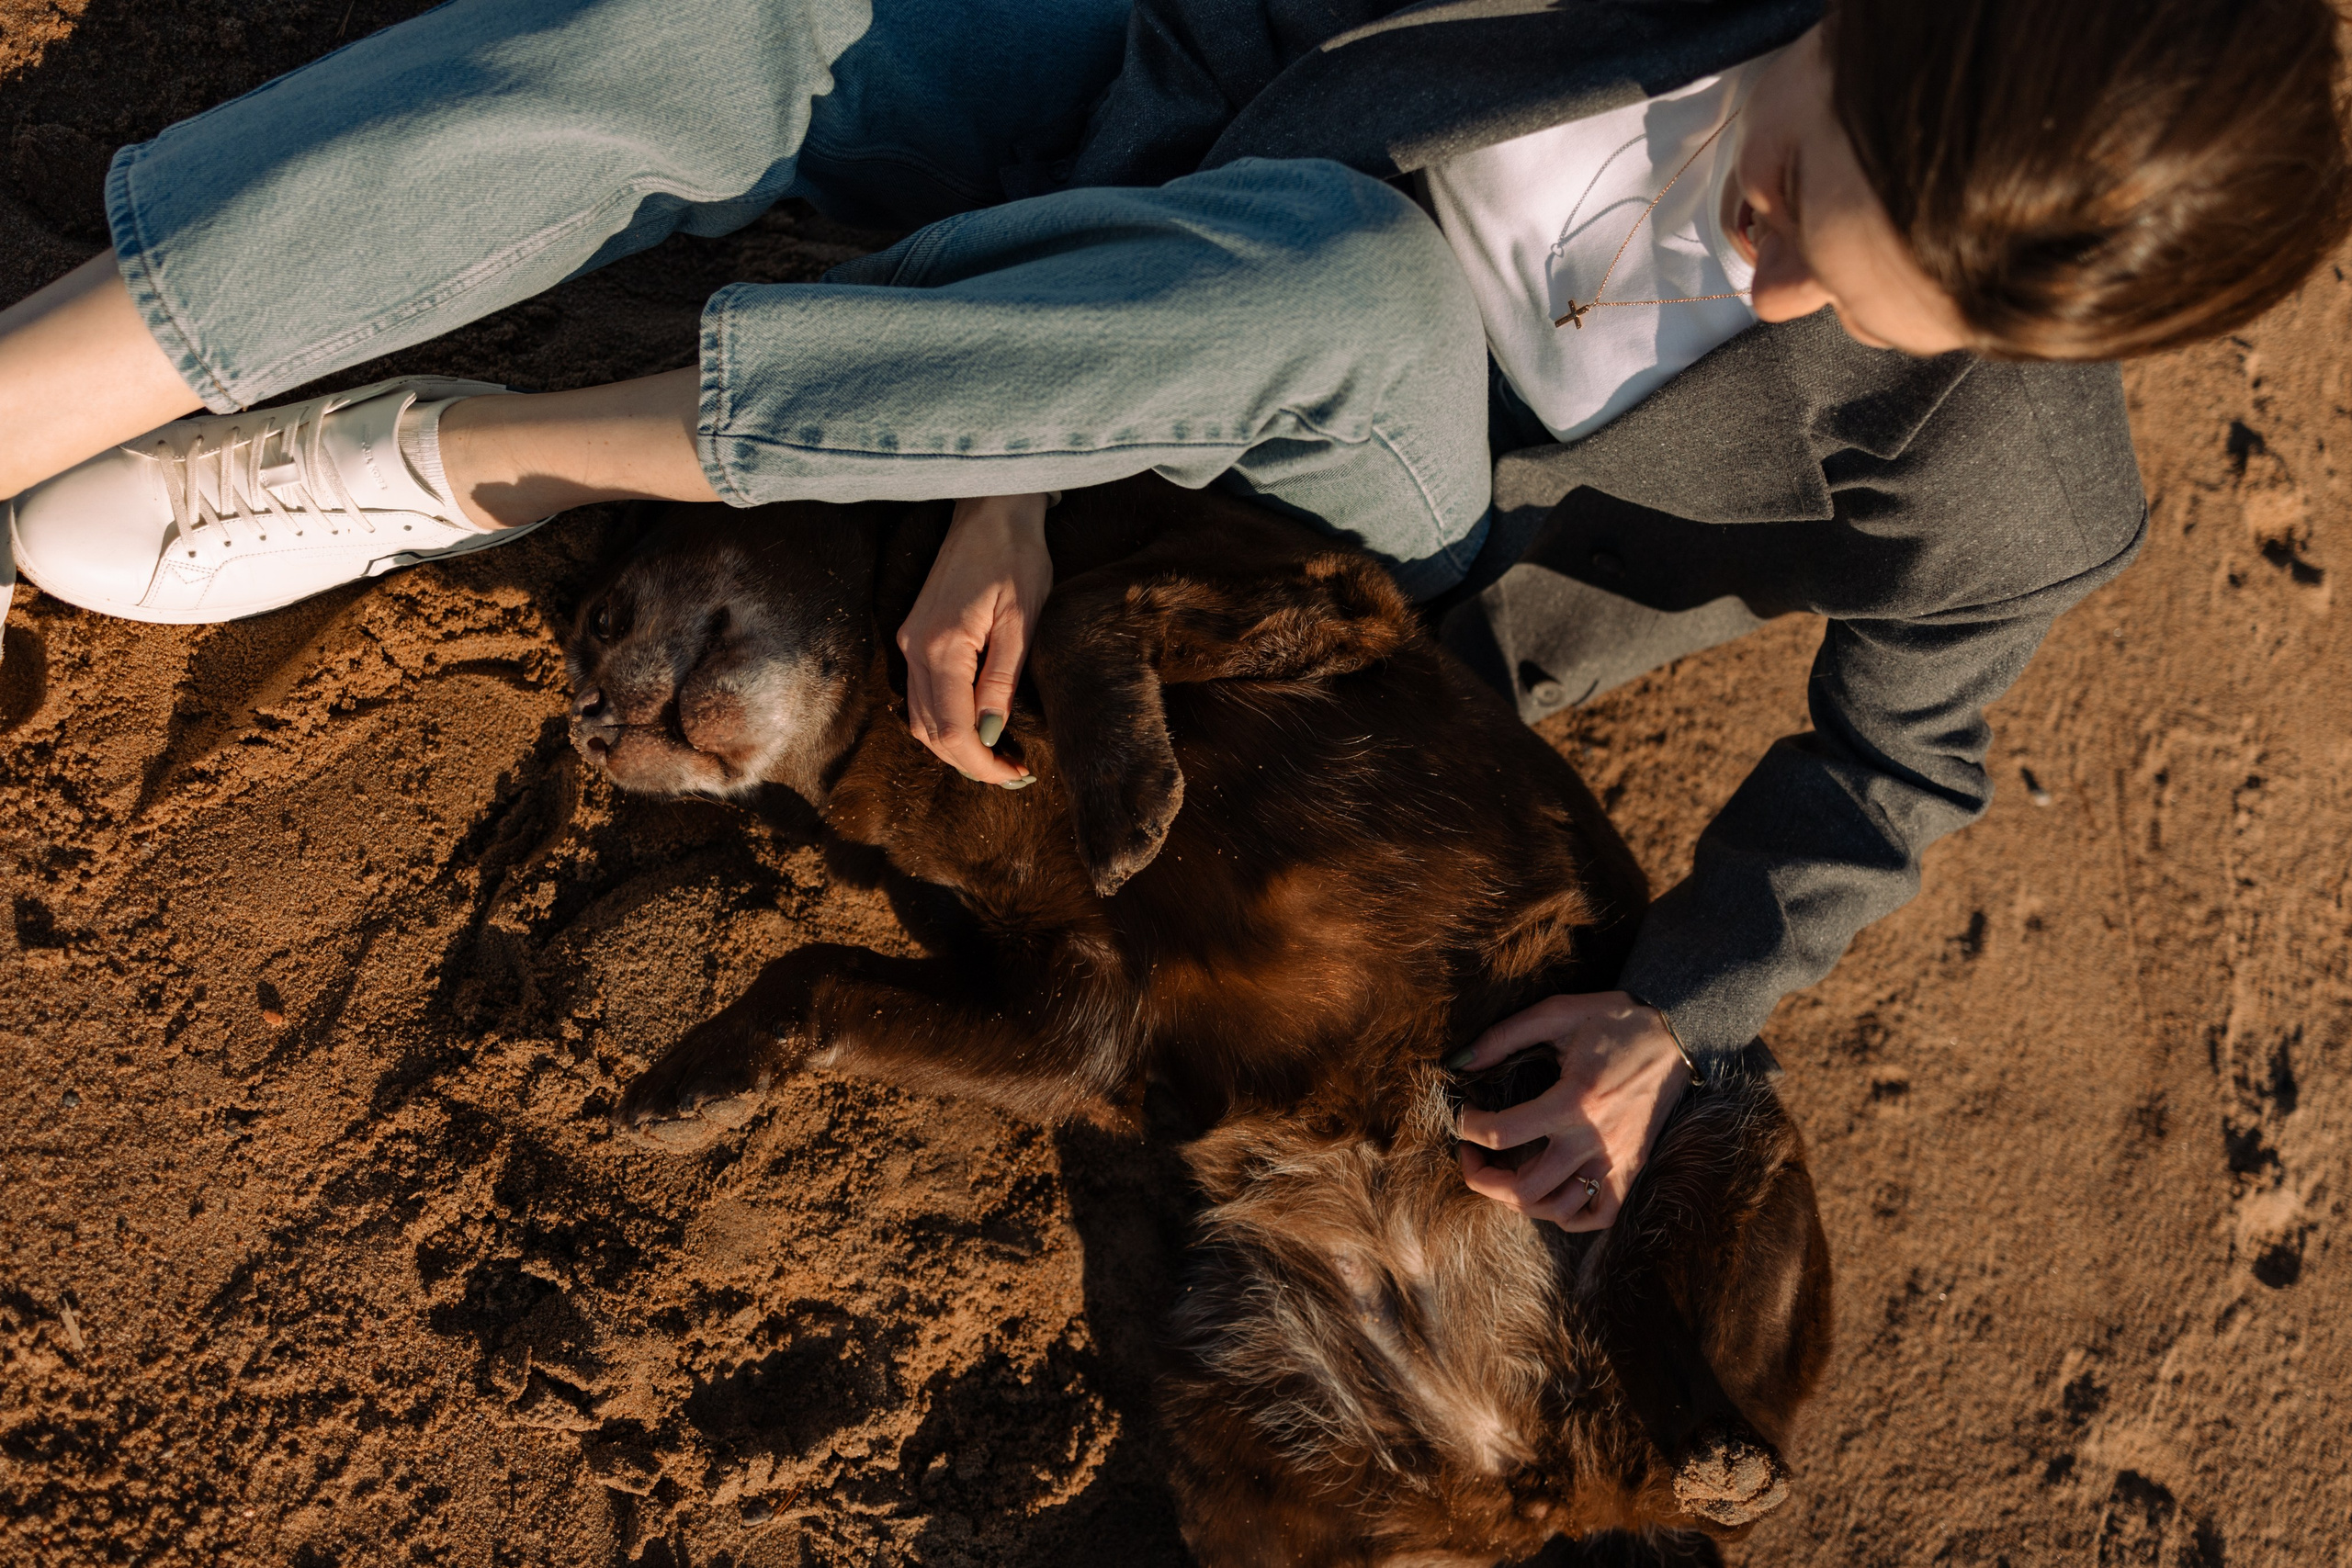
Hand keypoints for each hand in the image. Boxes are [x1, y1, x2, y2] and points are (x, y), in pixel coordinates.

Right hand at [896, 493, 1054, 785]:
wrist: (990, 509)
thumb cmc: (1016, 557)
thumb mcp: (1022, 620)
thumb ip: (1002, 680)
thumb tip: (989, 734)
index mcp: (943, 647)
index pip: (953, 730)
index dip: (982, 764)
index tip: (1016, 774)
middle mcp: (916, 649)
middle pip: (931, 732)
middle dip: (969, 764)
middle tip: (1013, 774)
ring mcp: (909, 642)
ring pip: (921, 719)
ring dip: (954, 748)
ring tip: (998, 758)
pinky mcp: (914, 635)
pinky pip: (921, 696)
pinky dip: (944, 723)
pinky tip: (975, 728)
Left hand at [1451, 990, 1690, 1231]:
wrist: (1680, 1035)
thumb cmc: (1617, 1019)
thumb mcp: (1558, 1012)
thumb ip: (1505, 1036)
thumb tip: (1460, 1061)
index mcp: (1573, 1100)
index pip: (1502, 1134)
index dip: (1466, 1128)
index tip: (1459, 1115)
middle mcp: (1594, 1140)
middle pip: (1524, 1189)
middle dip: (1482, 1178)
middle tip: (1470, 1154)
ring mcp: (1616, 1161)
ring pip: (1556, 1209)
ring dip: (1518, 1199)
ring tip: (1505, 1171)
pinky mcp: (1632, 1169)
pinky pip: (1597, 1216)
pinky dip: (1567, 1215)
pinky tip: (1548, 1190)